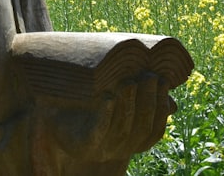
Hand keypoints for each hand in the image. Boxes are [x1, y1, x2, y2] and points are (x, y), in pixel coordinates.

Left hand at [34, 73, 175, 173]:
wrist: (52, 114)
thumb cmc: (88, 107)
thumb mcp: (116, 102)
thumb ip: (139, 100)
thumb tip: (171, 97)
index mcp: (131, 142)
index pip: (154, 130)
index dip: (161, 107)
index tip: (163, 80)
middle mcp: (119, 149)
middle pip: (141, 127)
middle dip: (148, 100)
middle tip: (148, 74)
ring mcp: (101, 149)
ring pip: (122, 129)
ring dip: (128, 104)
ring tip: (129, 80)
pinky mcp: (83, 145)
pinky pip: (97, 131)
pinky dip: (105, 114)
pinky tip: (108, 97)